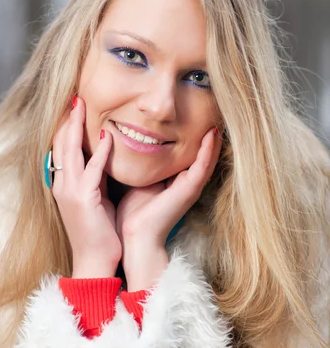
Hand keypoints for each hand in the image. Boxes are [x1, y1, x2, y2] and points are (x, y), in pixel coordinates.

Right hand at [51, 97, 120, 276]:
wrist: (94, 259)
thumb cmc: (98, 231)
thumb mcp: (95, 199)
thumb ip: (94, 178)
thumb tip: (102, 157)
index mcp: (64, 184)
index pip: (61, 149)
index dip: (67, 127)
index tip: (74, 107)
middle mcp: (62, 184)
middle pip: (61, 144)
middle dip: (68, 120)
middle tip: (76, 97)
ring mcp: (70, 191)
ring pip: (70, 151)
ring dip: (77, 126)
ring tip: (82, 105)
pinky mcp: (84, 198)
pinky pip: (91, 169)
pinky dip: (99, 151)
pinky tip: (107, 136)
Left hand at [116, 127, 221, 286]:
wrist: (135, 238)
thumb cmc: (134, 215)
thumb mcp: (137, 183)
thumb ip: (140, 167)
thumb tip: (129, 145)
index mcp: (174, 181)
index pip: (187, 155)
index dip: (191, 136)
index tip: (192, 115)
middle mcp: (186, 183)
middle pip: (201, 154)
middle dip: (206, 134)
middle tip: (213, 109)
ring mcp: (190, 187)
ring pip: (207, 157)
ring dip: (212, 139)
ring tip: (217, 117)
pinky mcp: (190, 190)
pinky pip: (203, 166)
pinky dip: (208, 150)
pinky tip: (212, 134)